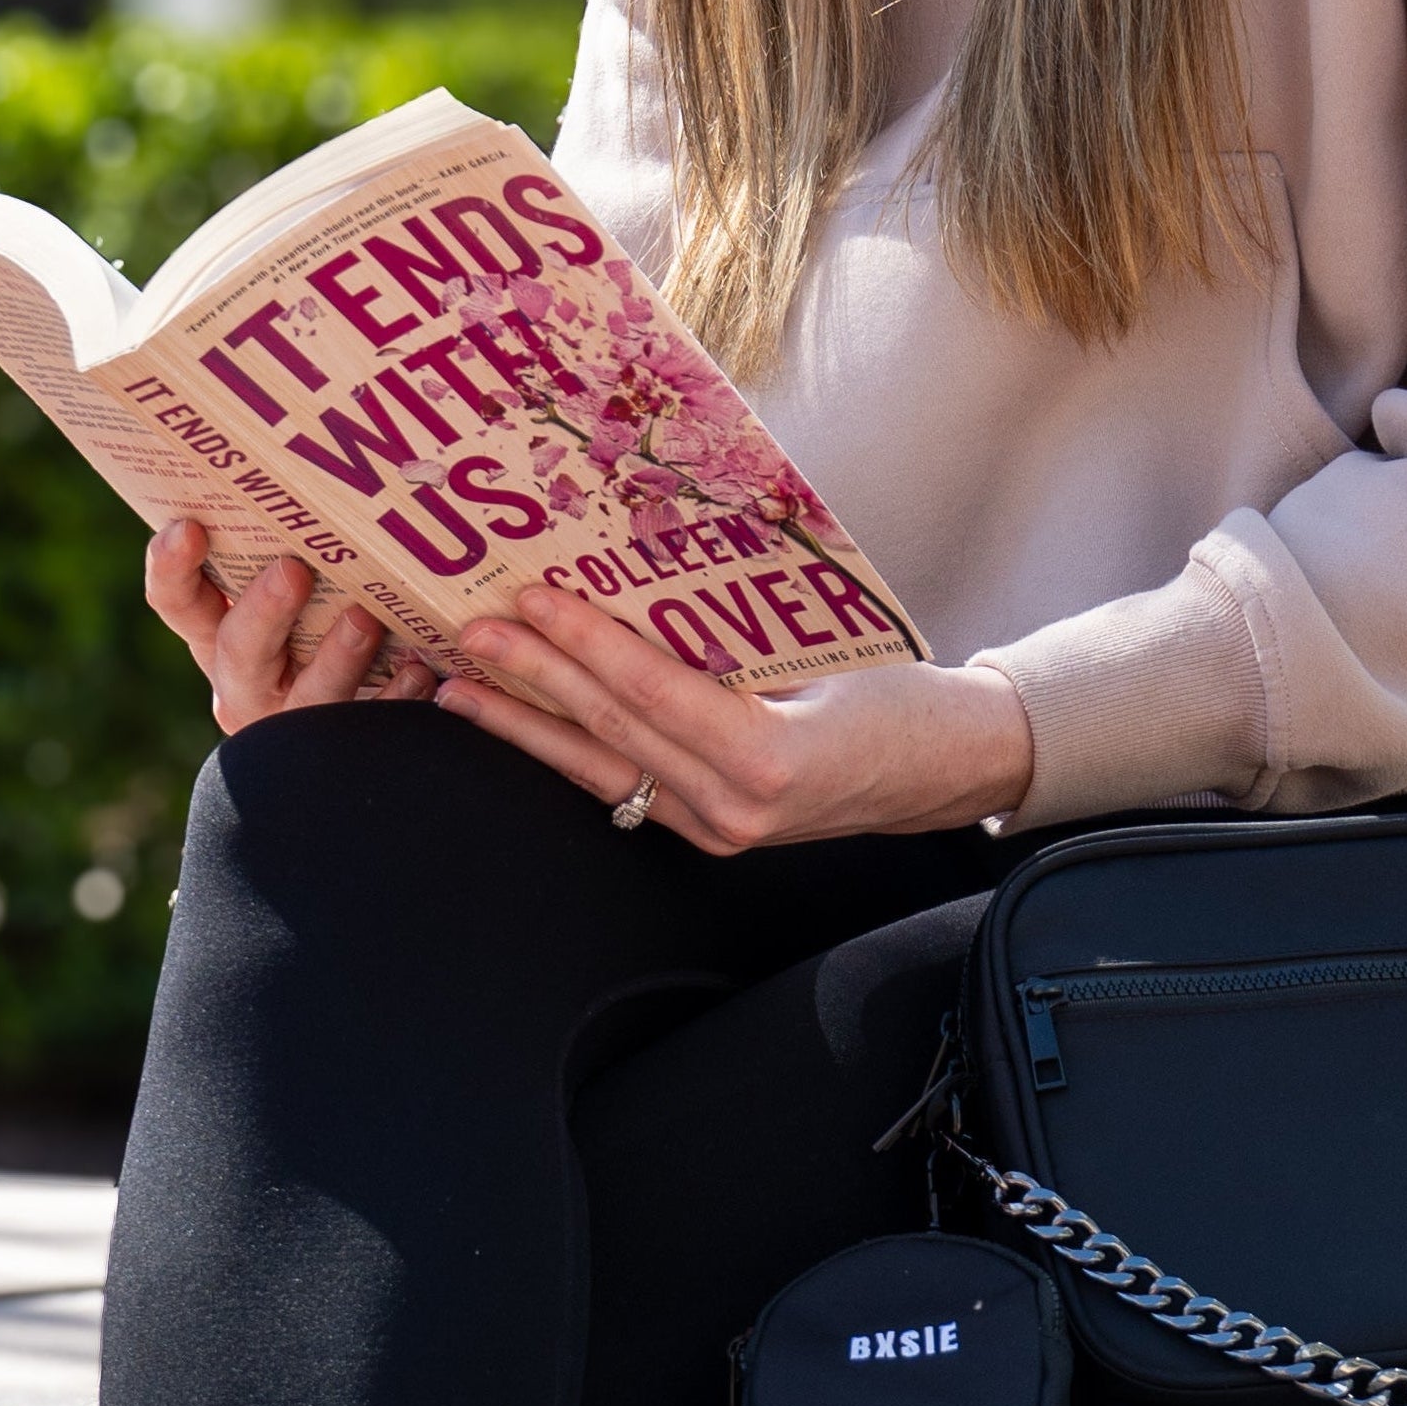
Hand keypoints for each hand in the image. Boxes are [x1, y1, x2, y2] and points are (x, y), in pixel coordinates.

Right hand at [142, 519, 433, 732]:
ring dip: (335, 656)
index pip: (174, 601)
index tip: (189, 526)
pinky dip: (395, 698)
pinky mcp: (345, 752)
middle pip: (238, 649)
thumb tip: (315, 461)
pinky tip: (420, 669)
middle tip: (293, 569)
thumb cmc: (324, 626)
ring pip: (305, 699)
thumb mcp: (293, 593)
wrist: (359, 742)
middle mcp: (246, 681)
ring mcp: (294, 722)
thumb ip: (286, 549)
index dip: (172, 567)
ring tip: (365, 618)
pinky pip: (368, 731)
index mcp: (216, 633)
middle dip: (264, 610)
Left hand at [433, 580, 1035, 851]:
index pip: (654, 693)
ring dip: (526, 725)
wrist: (946, 769)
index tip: (532, 598)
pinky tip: (524, 724)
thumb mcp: (826, 651)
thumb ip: (736, 633)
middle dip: (534, 677)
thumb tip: (645, 572)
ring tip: (459, 689)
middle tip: (471, 631)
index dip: (586, 643)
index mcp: (769, 758)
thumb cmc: (900, 696)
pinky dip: (569, 751)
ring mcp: (719, 830)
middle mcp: (735, 808)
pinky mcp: (710, 833)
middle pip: (612, 731)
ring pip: (602, 769)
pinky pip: (624, 786)